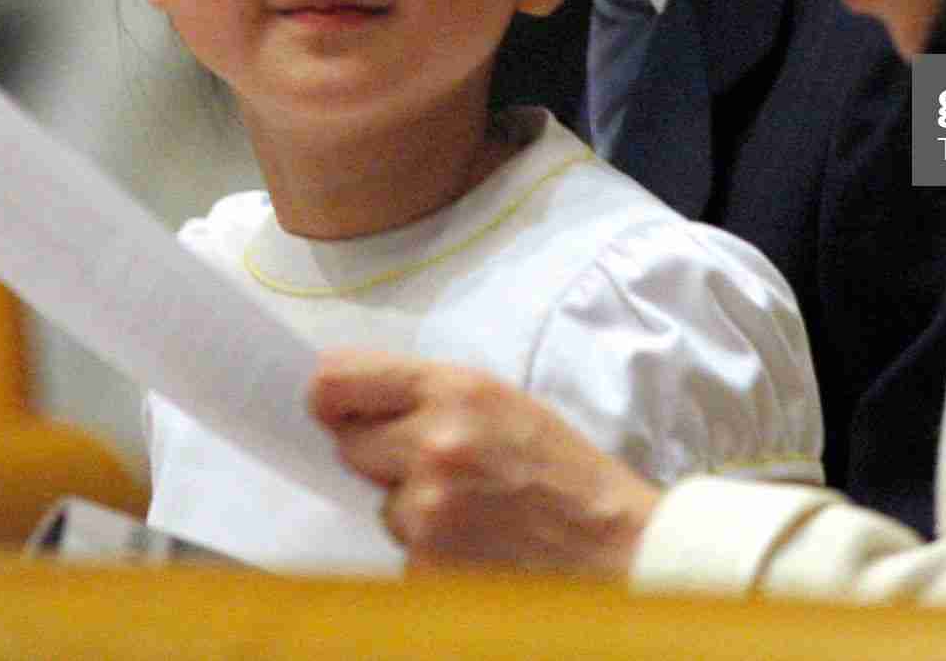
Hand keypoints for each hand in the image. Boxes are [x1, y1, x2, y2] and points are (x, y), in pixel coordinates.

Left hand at [309, 348, 662, 576]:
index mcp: (455, 390)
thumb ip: (431, 397)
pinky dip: (429, 550)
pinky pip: (402, 550)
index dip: (332, 396)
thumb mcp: (503, 403)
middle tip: (433, 465)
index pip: (339, 381)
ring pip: (381, 503)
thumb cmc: (566, 473)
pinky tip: (476, 543)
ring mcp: (428, 511)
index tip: (335, 407)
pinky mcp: (427, 565)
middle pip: (350, 445)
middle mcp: (433, 444)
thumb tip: (355, 405)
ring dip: (411, 507)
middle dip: (382, 455)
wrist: (614, 547)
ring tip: (471, 509)